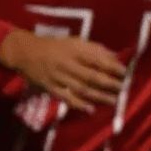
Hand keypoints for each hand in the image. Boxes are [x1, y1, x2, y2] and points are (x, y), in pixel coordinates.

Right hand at [0, 30, 125, 112]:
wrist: (25, 52)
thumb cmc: (55, 45)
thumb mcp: (74, 41)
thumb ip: (94, 48)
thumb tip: (115, 56)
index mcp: (74, 50)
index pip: (97, 60)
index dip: (112, 67)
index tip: (125, 72)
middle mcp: (67, 64)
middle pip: (91, 76)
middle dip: (109, 84)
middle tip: (122, 88)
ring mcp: (58, 77)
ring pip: (81, 89)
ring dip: (99, 96)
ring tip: (113, 101)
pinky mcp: (51, 88)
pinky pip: (66, 97)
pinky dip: (79, 104)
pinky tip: (90, 109)